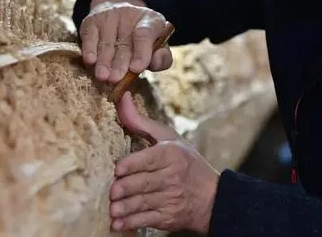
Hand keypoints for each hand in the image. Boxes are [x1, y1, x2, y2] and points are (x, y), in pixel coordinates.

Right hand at [79, 0, 173, 83]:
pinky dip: (89, 49)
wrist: (119, 16)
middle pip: (125, 43)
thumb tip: (155, 63)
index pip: (146, 34)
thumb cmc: (142, 40)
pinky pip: (90, 36)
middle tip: (116, 79)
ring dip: (104, 61)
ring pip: (107, 43)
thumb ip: (162, 57)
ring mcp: (110, 17)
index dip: (142, 51)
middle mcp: (131, 15)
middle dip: (120, 63)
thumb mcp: (158, 45)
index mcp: (153, 21)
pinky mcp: (92, 21)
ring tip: (102, 76)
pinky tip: (90, 60)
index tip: (136, 68)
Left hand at [110, 92, 219, 233]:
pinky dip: (130, 223)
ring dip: (124, 208)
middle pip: (143, 183)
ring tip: (112, 208)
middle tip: (112, 192)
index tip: (118, 169)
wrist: (210, 197)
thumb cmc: (184, 161)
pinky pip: (146, 221)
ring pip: (142, 203)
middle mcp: (172, 177)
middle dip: (125, 189)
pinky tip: (117, 223)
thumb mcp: (168, 138)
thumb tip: (121, 97)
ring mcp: (170, 199)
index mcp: (172, 154)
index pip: (150, 160)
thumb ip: (140, 121)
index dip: (132, 165)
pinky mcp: (168, 217)